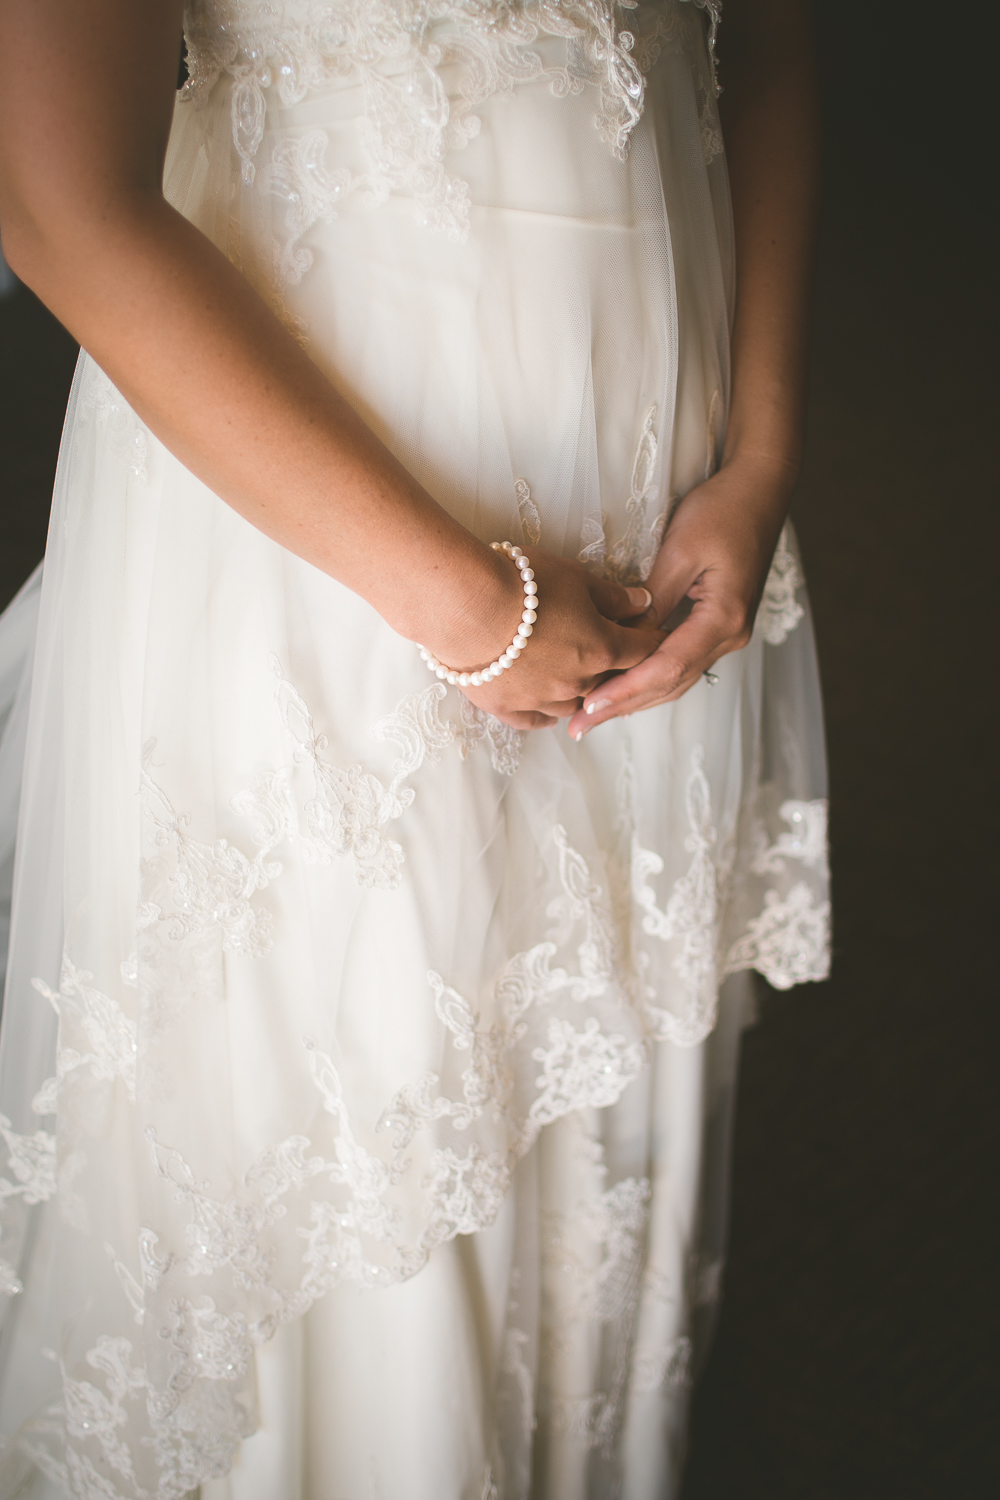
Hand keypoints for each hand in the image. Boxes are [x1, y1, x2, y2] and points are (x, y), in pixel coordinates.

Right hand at [425, 548, 662, 729]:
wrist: (465, 607)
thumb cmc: (522, 584)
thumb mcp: (575, 577)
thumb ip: (613, 596)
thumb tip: (644, 602)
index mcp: (601, 648)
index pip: (642, 649)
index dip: (649, 639)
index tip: (653, 634)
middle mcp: (577, 681)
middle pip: (607, 679)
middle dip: (609, 664)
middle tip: (601, 645)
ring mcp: (542, 699)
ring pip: (573, 704)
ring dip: (577, 690)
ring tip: (571, 675)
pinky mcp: (507, 707)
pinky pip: (534, 720)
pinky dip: (544, 713)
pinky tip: (545, 707)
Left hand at [566, 457, 791, 738]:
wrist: (761, 488)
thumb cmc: (722, 509)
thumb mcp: (680, 549)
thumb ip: (653, 597)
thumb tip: (626, 635)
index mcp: (722, 619)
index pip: (666, 668)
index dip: (625, 690)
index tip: (588, 707)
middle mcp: (729, 635)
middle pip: (671, 683)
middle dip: (624, 705)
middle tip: (579, 724)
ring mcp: (726, 632)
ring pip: (676, 678)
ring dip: (635, 697)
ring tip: (592, 714)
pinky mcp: (718, 624)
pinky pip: (680, 660)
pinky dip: (649, 676)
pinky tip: (622, 685)